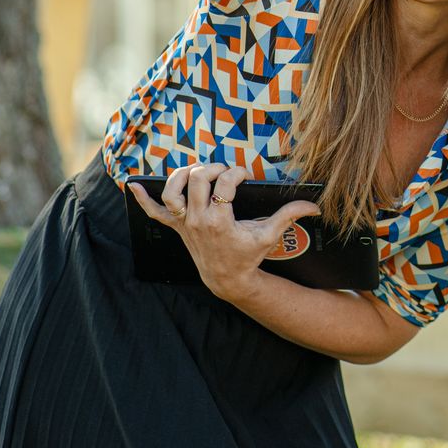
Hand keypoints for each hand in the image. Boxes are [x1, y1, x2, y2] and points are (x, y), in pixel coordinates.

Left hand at [127, 162, 320, 302]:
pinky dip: (142, 199)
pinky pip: (154, 213)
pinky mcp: (177, 227)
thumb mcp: (269, 235)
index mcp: (219, 220)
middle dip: (212, 168)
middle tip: (224, 171)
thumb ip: (289, 216)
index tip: (245, 175)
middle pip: (197, 179)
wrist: (227, 278)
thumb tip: (315, 207)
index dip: (236, 173)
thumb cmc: (248, 255)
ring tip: (196, 170)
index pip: (225, 184)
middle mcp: (197, 220)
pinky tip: (132, 185)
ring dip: (181, 175)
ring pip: (172, 191)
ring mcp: (184, 223)